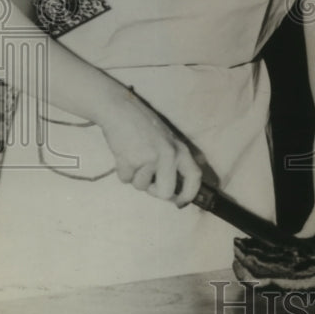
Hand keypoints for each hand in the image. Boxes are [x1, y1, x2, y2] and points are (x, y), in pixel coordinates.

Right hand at [96, 89, 203, 207]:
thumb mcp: (168, 138)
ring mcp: (149, 159)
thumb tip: (180, 186)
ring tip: (134, 156)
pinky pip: (125, 180)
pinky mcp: (130, 161)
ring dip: (135, 177)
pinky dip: (122, 171)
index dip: (189, 195)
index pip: (194, 177)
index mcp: (180, 149)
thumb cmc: (143, 124)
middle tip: (147, 178)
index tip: (180, 203)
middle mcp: (168, 155)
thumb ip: (175, 159)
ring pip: (141, 187)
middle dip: (154, 191)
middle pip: (165, 193)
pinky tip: (124, 154)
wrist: (120, 110)